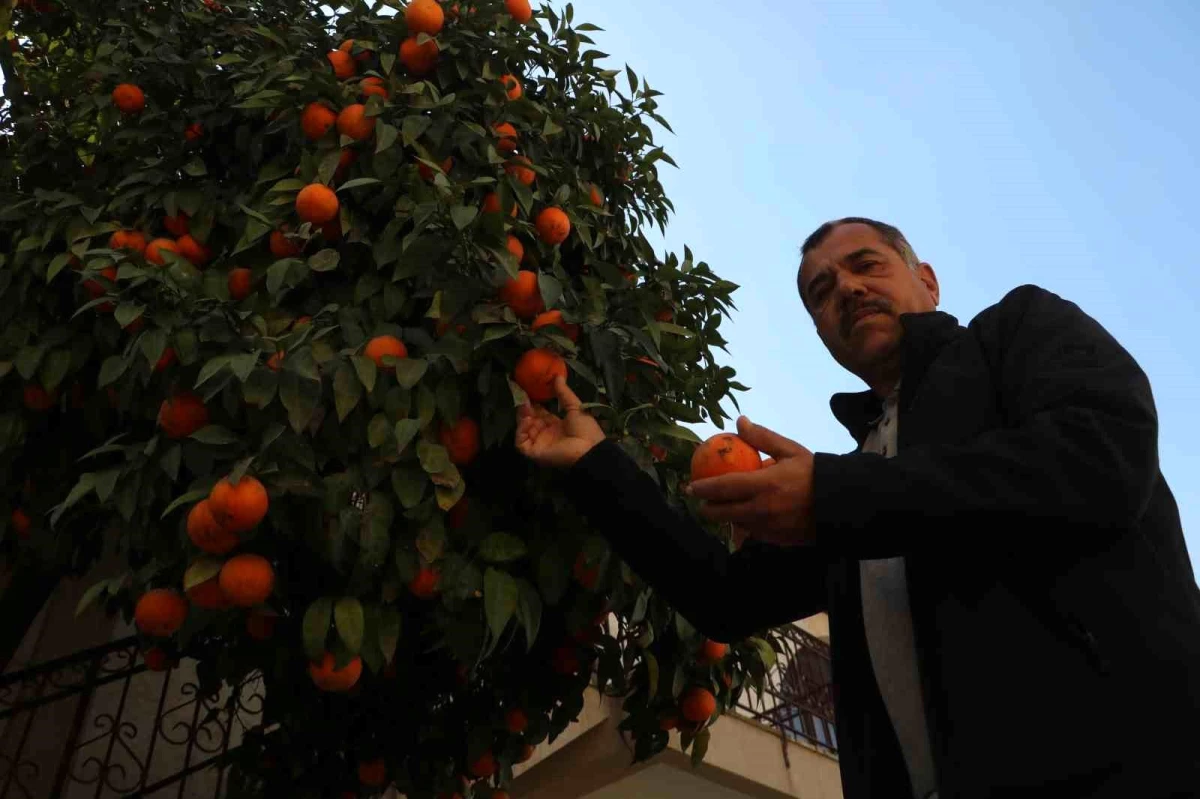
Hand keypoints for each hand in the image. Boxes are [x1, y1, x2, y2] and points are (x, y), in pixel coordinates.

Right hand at [515, 375, 605, 468]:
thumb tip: (558, 376)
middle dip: (526, 409)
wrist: (589, 448)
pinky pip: (521, 443)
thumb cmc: (585, 428)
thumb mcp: (574, 407)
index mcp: (557, 426)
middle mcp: (547, 435)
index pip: (541, 414)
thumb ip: (564, 393)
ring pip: (524, 430)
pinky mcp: (534, 452)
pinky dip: (521, 431)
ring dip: (522, 418)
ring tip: (524, 406)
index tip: (530, 393)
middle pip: (531, 421)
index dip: (535, 405)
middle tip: (524, 397)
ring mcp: (540, 444)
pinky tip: (526, 420)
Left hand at [689, 416, 815, 545]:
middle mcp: (762, 510)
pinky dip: (747, 525)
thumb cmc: (815, 474)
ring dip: (728, 516)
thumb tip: (740, 421)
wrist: (842, 504)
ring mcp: (769, 528)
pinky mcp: (776, 540)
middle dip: (707, 508)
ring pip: (736, 524)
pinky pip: (753, 533)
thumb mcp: (791, 450)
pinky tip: (748, 515)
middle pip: (722, 512)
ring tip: (725, 506)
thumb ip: (763, 438)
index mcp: (764, 485)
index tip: (690, 486)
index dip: (702, 488)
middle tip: (701, 500)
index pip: (723, 488)